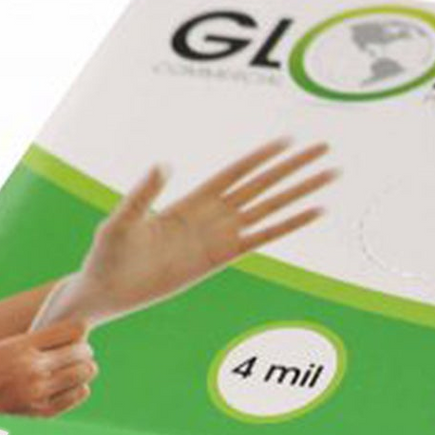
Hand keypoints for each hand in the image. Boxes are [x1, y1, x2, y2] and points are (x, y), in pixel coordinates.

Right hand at [0, 321, 96, 417]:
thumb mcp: (3, 347)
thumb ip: (36, 341)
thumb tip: (74, 333)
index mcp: (20, 346)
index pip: (73, 329)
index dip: (79, 330)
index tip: (76, 333)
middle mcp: (31, 368)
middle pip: (83, 351)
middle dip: (83, 350)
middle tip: (77, 352)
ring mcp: (37, 392)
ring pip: (85, 372)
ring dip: (83, 368)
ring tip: (73, 368)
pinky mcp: (40, 412)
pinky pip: (78, 394)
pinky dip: (78, 388)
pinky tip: (67, 385)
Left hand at [36, 139, 334, 329]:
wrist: (105, 294)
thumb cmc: (106, 256)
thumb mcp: (120, 221)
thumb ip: (144, 194)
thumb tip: (164, 165)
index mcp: (191, 201)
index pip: (236, 172)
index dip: (262, 156)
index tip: (289, 140)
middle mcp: (212, 216)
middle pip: (262, 185)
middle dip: (293, 167)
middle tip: (324, 150)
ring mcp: (220, 238)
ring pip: (270, 209)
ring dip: (300, 193)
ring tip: (329, 176)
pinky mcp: (220, 262)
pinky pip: (262, 240)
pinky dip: (288, 226)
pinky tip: (314, 213)